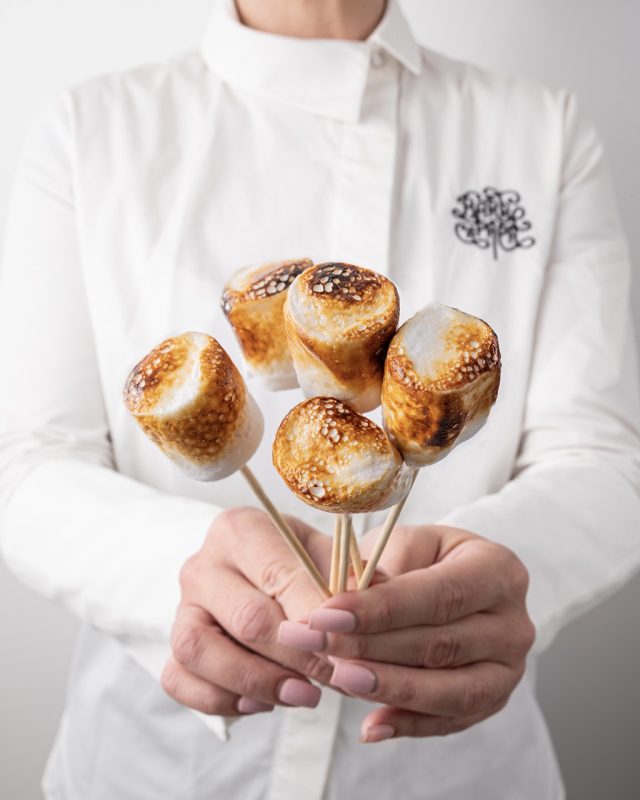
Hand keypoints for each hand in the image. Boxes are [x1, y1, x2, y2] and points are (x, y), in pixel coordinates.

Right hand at [161, 506, 333, 716]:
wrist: (265, 576)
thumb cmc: (300, 562)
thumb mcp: (328, 555)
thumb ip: (346, 579)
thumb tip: (357, 611)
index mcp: (241, 529)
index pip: (278, 574)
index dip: (314, 614)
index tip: (344, 640)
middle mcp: (203, 564)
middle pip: (245, 618)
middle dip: (297, 654)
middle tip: (333, 673)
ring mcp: (183, 607)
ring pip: (200, 650)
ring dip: (258, 681)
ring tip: (304, 694)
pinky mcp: (172, 645)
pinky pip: (178, 680)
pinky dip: (219, 699)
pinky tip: (263, 703)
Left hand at [282, 524, 534, 741]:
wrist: (452, 581)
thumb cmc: (424, 557)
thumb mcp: (406, 544)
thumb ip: (384, 568)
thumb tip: (350, 597)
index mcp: (497, 569)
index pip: (440, 594)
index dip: (382, 608)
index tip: (327, 615)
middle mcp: (514, 622)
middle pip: (442, 644)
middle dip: (373, 648)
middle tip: (319, 646)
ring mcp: (509, 668)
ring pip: (451, 690)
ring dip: (391, 688)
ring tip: (341, 681)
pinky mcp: (493, 700)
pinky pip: (452, 721)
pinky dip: (409, 725)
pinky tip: (370, 727)